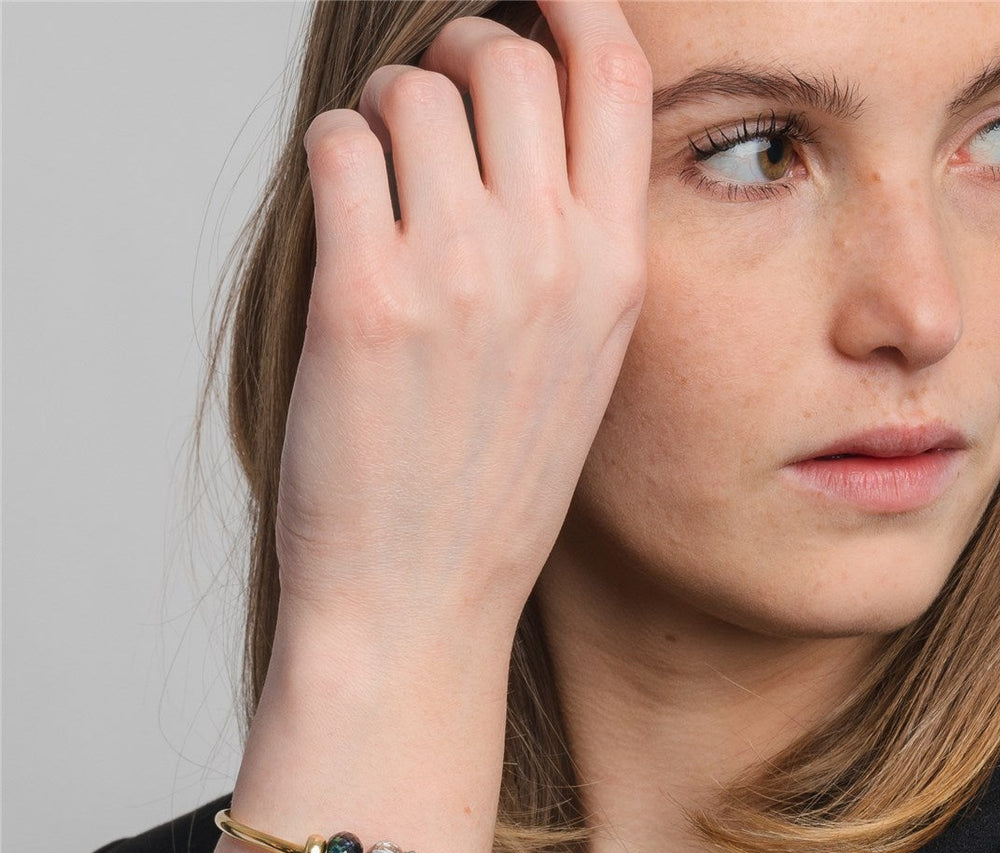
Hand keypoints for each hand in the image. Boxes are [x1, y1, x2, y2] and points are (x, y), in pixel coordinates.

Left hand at [276, 0, 650, 646]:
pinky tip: (344, 228)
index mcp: (617, 276)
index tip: (530, 1)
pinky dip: (332, 164)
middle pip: (506, 54)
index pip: (613, 71)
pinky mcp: (364, 295)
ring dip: (384, 118)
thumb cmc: (495, 487)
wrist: (424, 597)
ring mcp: (460, 275)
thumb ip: (574, 245)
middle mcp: (550, 262)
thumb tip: (524, 120)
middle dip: (459, 57)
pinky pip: (339, 146)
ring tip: (382, 190)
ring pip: (414, 91)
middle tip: (433, 113)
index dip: (567, 5)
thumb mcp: (581, 367)